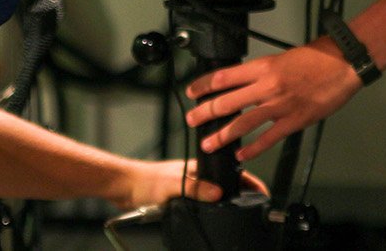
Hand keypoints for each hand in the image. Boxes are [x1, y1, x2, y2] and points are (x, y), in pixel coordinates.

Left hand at [113, 159, 268, 209]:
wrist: (124, 188)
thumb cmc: (145, 180)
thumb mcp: (174, 184)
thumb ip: (195, 188)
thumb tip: (218, 194)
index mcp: (198, 168)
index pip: (229, 172)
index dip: (247, 181)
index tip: (261, 193)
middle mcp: (196, 177)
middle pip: (225, 185)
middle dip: (240, 194)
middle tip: (254, 206)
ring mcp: (189, 188)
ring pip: (214, 197)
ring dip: (224, 204)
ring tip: (238, 213)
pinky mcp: (180, 199)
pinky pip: (200, 206)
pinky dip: (208, 211)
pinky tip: (211, 218)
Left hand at [184, 38, 362, 161]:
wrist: (344, 62)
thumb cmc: (318, 57)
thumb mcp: (282, 58)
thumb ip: (263, 72)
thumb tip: (247, 83)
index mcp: (263, 66)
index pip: (223, 76)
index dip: (203, 85)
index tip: (191, 91)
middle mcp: (267, 86)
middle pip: (226, 101)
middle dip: (204, 112)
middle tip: (191, 120)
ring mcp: (280, 105)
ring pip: (242, 123)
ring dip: (222, 135)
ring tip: (208, 143)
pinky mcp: (295, 120)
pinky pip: (268, 138)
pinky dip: (253, 149)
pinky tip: (241, 155)